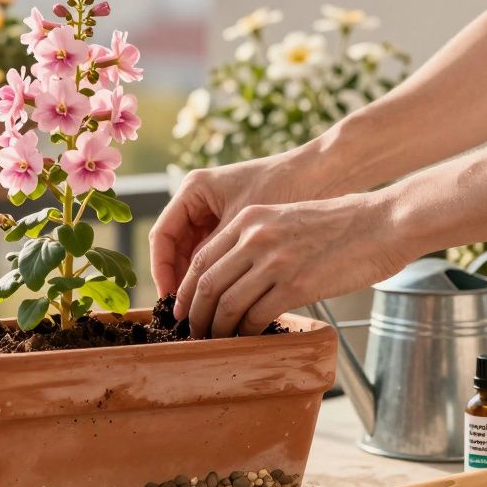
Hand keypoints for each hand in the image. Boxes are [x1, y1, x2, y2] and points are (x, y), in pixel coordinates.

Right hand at [150, 154, 323, 299]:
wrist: (324, 174)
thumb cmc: (285, 187)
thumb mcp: (244, 226)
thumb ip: (216, 255)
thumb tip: (198, 293)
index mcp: (194, 190)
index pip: (162, 235)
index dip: (162, 270)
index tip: (170, 299)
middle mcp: (200, 200)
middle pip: (175, 247)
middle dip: (179, 280)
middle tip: (185, 313)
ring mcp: (216, 211)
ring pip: (195, 254)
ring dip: (197, 282)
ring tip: (202, 311)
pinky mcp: (234, 224)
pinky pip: (216, 254)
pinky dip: (217, 275)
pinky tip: (222, 297)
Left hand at [171, 193, 412, 337]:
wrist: (383, 223)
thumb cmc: (341, 225)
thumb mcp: (286, 219)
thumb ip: (258, 241)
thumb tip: (236, 277)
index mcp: (249, 219)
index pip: (201, 259)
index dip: (186, 290)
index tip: (185, 309)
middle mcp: (255, 237)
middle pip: (206, 284)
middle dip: (195, 314)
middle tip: (194, 333)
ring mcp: (274, 261)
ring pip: (226, 304)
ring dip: (217, 329)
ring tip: (217, 341)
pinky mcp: (296, 285)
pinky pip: (256, 315)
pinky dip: (247, 332)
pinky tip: (249, 338)